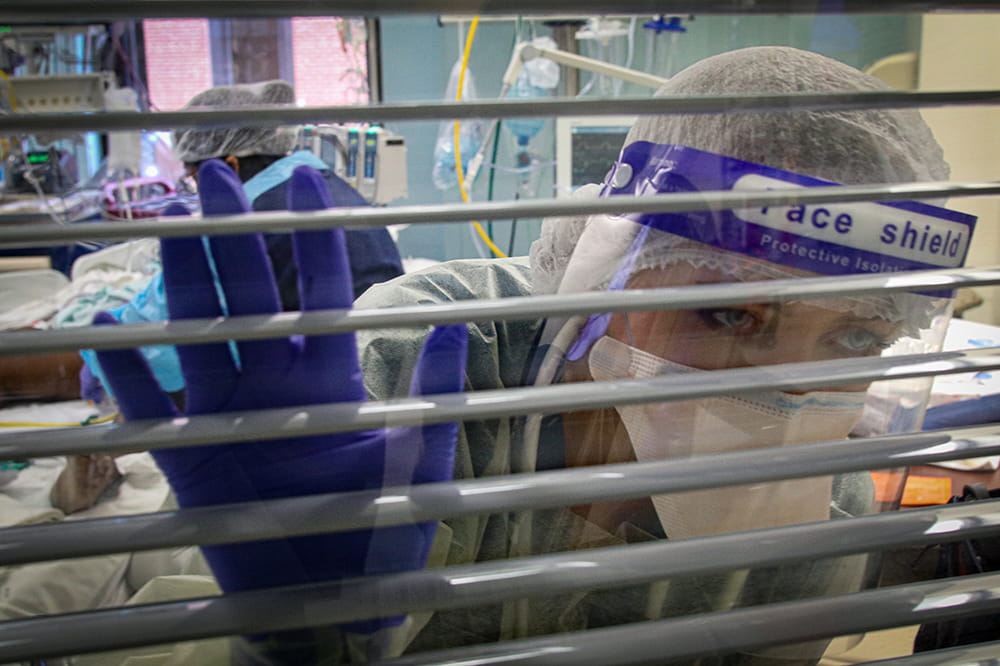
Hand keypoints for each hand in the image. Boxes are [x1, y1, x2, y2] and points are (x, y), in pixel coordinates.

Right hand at [94, 161, 466, 623]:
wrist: (340, 595)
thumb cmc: (386, 526)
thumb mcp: (421, 457)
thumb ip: (433, 393)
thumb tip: (454, 324)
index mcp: (332, 376)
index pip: (321, 290)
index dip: (313, 236)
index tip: (305, 177)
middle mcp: (277, 382)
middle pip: (251, 296)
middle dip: (235, 238)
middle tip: (217, 180)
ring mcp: (231, 415)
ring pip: (201, 335)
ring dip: (185, 282)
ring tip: (172, 227)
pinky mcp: (194, 459)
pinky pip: (154, 411)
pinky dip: (130, 376)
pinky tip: (109, 333)